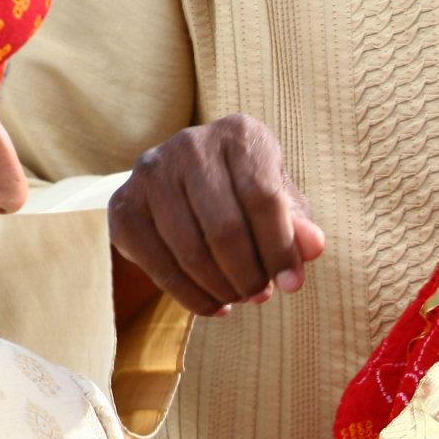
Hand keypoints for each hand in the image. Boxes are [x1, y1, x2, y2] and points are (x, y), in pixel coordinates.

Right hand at [108, 114, 326, 315]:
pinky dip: (190, 296)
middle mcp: (190, 144)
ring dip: (221, 288)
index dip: (280, 248)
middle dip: (248, 274)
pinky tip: (212, 304)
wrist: (183, 188)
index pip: (263, 197)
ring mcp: (151, 172)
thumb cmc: (246, 196)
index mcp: (239, 134)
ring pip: (190, 250)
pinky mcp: (124, 206)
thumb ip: (298, 225)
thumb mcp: (280, 205)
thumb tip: (314, 248)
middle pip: (224, 227)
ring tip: (238, 298)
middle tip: (259, 295)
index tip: (291, 285)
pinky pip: (159, 265)